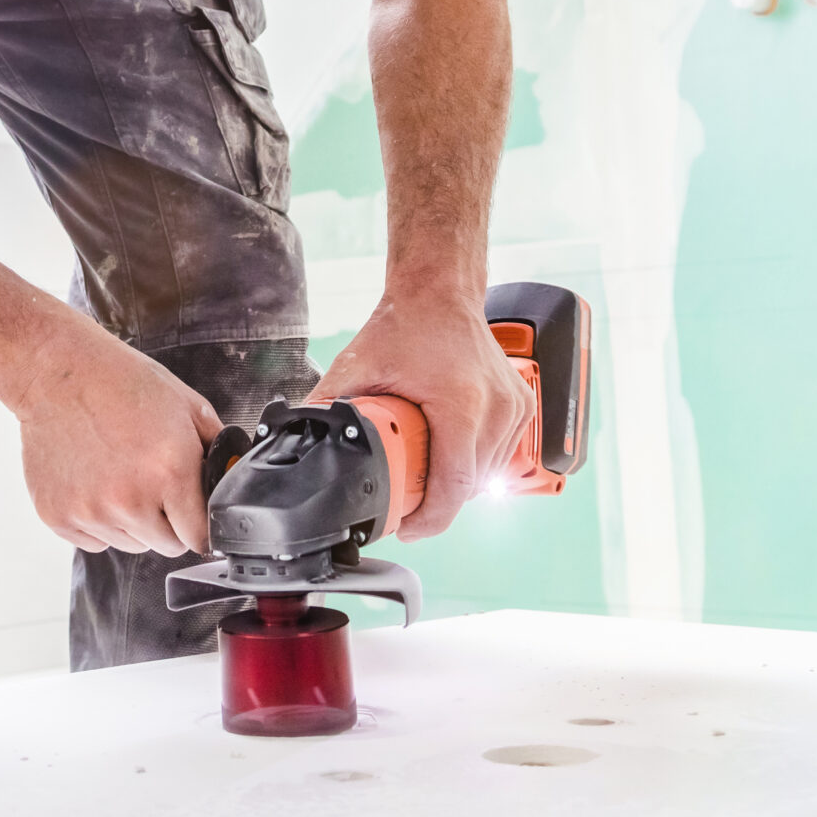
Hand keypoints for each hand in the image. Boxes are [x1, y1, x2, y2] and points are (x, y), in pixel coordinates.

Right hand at [12, 320, 221, 554]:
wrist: (54, 372)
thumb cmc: (119, 382)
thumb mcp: (185, 404)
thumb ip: (216, 449)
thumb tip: (229, 480)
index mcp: (171, 472)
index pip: (200, 537)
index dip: (199, 523)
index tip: (191, 511)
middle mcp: (131, 500)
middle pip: (166, 545)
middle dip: (168, 521)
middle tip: (153, 483)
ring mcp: (92, 513)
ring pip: (130, 544)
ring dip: (132, 521)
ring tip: (119, 475)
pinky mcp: (59, 517)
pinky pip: (93, 541)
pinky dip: (98, 521)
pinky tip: (93, 481)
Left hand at [308, 291, 530, 539]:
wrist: (441, 290)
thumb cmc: (406, 324)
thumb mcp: (358, 367)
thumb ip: (325, 405)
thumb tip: (294, 439)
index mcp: (461, 405)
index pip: (454, 488)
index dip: (429, 519)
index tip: (407, 526)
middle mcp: (496, 409)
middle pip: (469, 487)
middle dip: (436, 502)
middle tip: (405, 499)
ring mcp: (515, 409)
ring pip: (488, 475)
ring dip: (457, 484)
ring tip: (426, 474)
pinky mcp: (522, 407)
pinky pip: (500, 456)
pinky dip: (476, 463)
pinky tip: (451, 453)